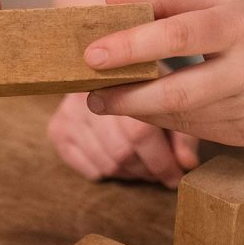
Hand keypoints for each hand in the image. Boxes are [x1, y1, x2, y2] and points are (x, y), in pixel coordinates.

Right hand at [48, 92, 199, 187]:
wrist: (105, 68)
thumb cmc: (145, 87)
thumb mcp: (169, 98)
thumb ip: (182, 133)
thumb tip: (187, 163)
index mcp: (120, 80)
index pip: (139, 133)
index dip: (160, 160)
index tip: (175, 176)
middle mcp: (87, 93)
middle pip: (122, 152)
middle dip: (147, 170)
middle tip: (160, 172)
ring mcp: (68, 112)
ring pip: (106, 164)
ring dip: (130, 174)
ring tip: (142, 165)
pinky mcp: (56, 129)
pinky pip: (89, 169)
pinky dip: (109, 172)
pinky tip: (119, 160)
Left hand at [84, 0, 243, 146]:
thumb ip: (168, 1)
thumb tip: (110, 1)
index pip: (178, 36)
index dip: (131, 47)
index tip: (91, 56)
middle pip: (175, 94)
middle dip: (125, 99)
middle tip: (90, 96)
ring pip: (182, 117)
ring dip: (142, 111)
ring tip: (115, 99)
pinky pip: (198, 130)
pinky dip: (170, 120)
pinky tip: (154, 109)